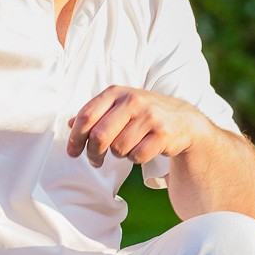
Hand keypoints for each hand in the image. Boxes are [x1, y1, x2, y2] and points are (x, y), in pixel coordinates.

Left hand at [66, 85, 210, 167]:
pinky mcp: (163, 133)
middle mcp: (133, 101)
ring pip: (118, 149)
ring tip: (127, 147)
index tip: (72, 151)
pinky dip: (135, 158)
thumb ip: (95, 113)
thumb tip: (70, 123)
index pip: (86, 116)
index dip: (75, 137)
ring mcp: (149, 116)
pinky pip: (137, 156)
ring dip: (119, 154)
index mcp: (116, 93)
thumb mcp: (118, 107)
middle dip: (93, 153)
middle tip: (94, 161)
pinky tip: (142, 149)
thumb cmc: (144, 115)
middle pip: (100, 136)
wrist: (183, 121)